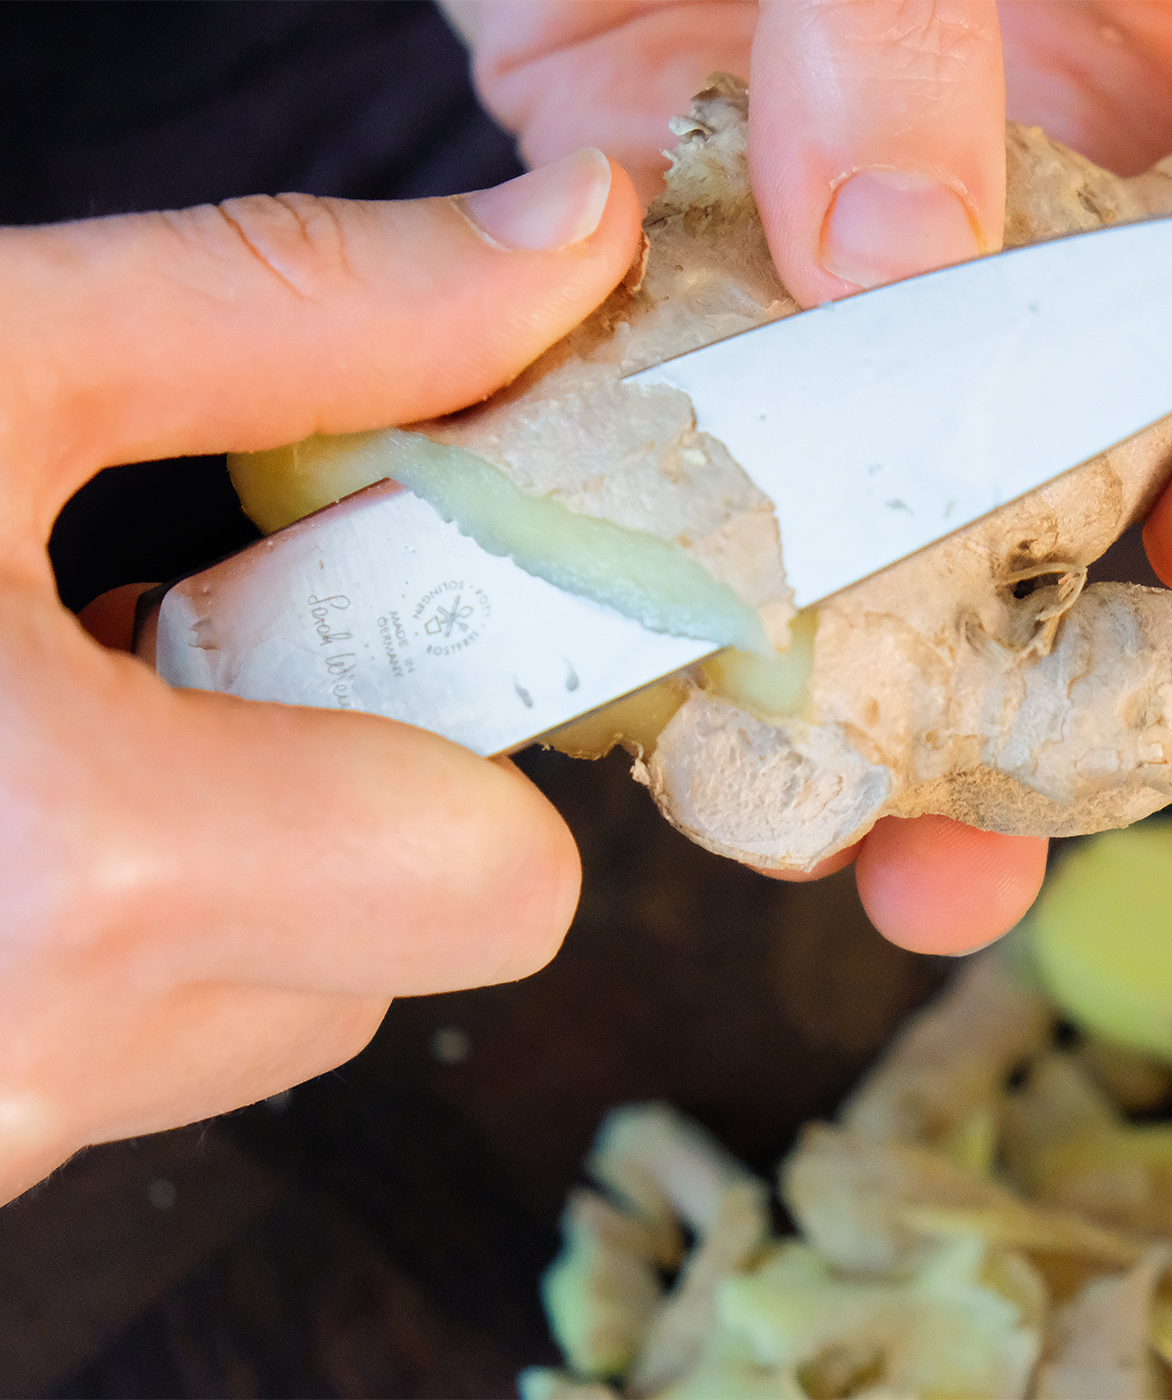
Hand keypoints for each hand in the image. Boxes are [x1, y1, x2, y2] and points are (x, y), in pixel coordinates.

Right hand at [0, 151, 641, 1203]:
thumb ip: (306, 313)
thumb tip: (573, 239)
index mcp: (82, 874)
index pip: (500, 891)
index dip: (479, 762)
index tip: (402, 640)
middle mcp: (28, 1064)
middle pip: (401, 942)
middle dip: (350, 795)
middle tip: (191, 650)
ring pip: (272, 1003)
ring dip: (229, 861)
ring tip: (51, 725)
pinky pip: (133, 1040)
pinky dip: (115, 930)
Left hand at [444, 0, 1171, 953]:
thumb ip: (911, 33)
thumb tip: (904, 267)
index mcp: (1149, 117)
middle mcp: (1010, 248)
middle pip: (1073, 514)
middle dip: (1023, 706)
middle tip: (962, 856)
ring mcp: (835, 305)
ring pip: (878, 545)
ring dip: (845, 708)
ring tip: (799, 836)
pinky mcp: (677, 322)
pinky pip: (700, 490)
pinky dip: (683, 594)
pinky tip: (643, 691)